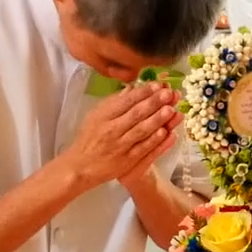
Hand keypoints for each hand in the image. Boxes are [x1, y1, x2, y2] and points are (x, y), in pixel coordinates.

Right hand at [62, 84, 181, 189]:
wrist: (80, 166)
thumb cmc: (88, 138)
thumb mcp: (95, 116)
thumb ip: (113, 102)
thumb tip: (132, 88)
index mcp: (104, 115)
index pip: (126, 101)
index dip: (143, 92)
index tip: (158, 84)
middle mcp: (111, 129)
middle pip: (136, 113)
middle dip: (154, 102)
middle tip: (169, 93)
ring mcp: (120, 146)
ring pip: (141, 130)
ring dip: (157, 119)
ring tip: (171, 109)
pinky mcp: (126, 161)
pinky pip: (143, 149)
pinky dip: (155, 140)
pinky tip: (166, 132)